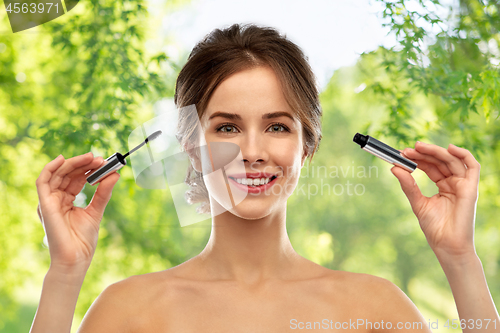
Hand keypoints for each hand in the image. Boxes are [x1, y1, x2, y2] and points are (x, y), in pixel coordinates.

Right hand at [36, 153, 119, 271]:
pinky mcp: (44, 204)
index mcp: (66, 201)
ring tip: (91, 158)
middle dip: (83, 164)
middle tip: (100, 159)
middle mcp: (56, 199)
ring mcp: (49, 201)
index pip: (76, 178)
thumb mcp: (96, 211)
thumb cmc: (83, 240)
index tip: (104, 162)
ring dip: (73, 163)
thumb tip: (114, 174)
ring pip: (57, 174)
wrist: (76, 259)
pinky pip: (42, 181)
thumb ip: (103, 192)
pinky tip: (63, 159)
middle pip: (67, 173)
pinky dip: (50, 168)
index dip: (88, 168)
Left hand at [390, 141, 479, 261]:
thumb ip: (408, 185)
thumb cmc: (435, 227)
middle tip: (406, 150)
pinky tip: (448, 148)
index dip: (418, 158)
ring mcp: (463, 185)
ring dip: (435, 151)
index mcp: (444, 186)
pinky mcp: (471, 188)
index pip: (431, 166)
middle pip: (440, 160)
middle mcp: (454, 183)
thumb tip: (394, 168)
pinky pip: (472, 166)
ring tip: (418, 147)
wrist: (447, 245)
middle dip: (423, 153)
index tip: (401, 154)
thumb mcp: (418, 203)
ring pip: (452, 160)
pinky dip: (463, 154)